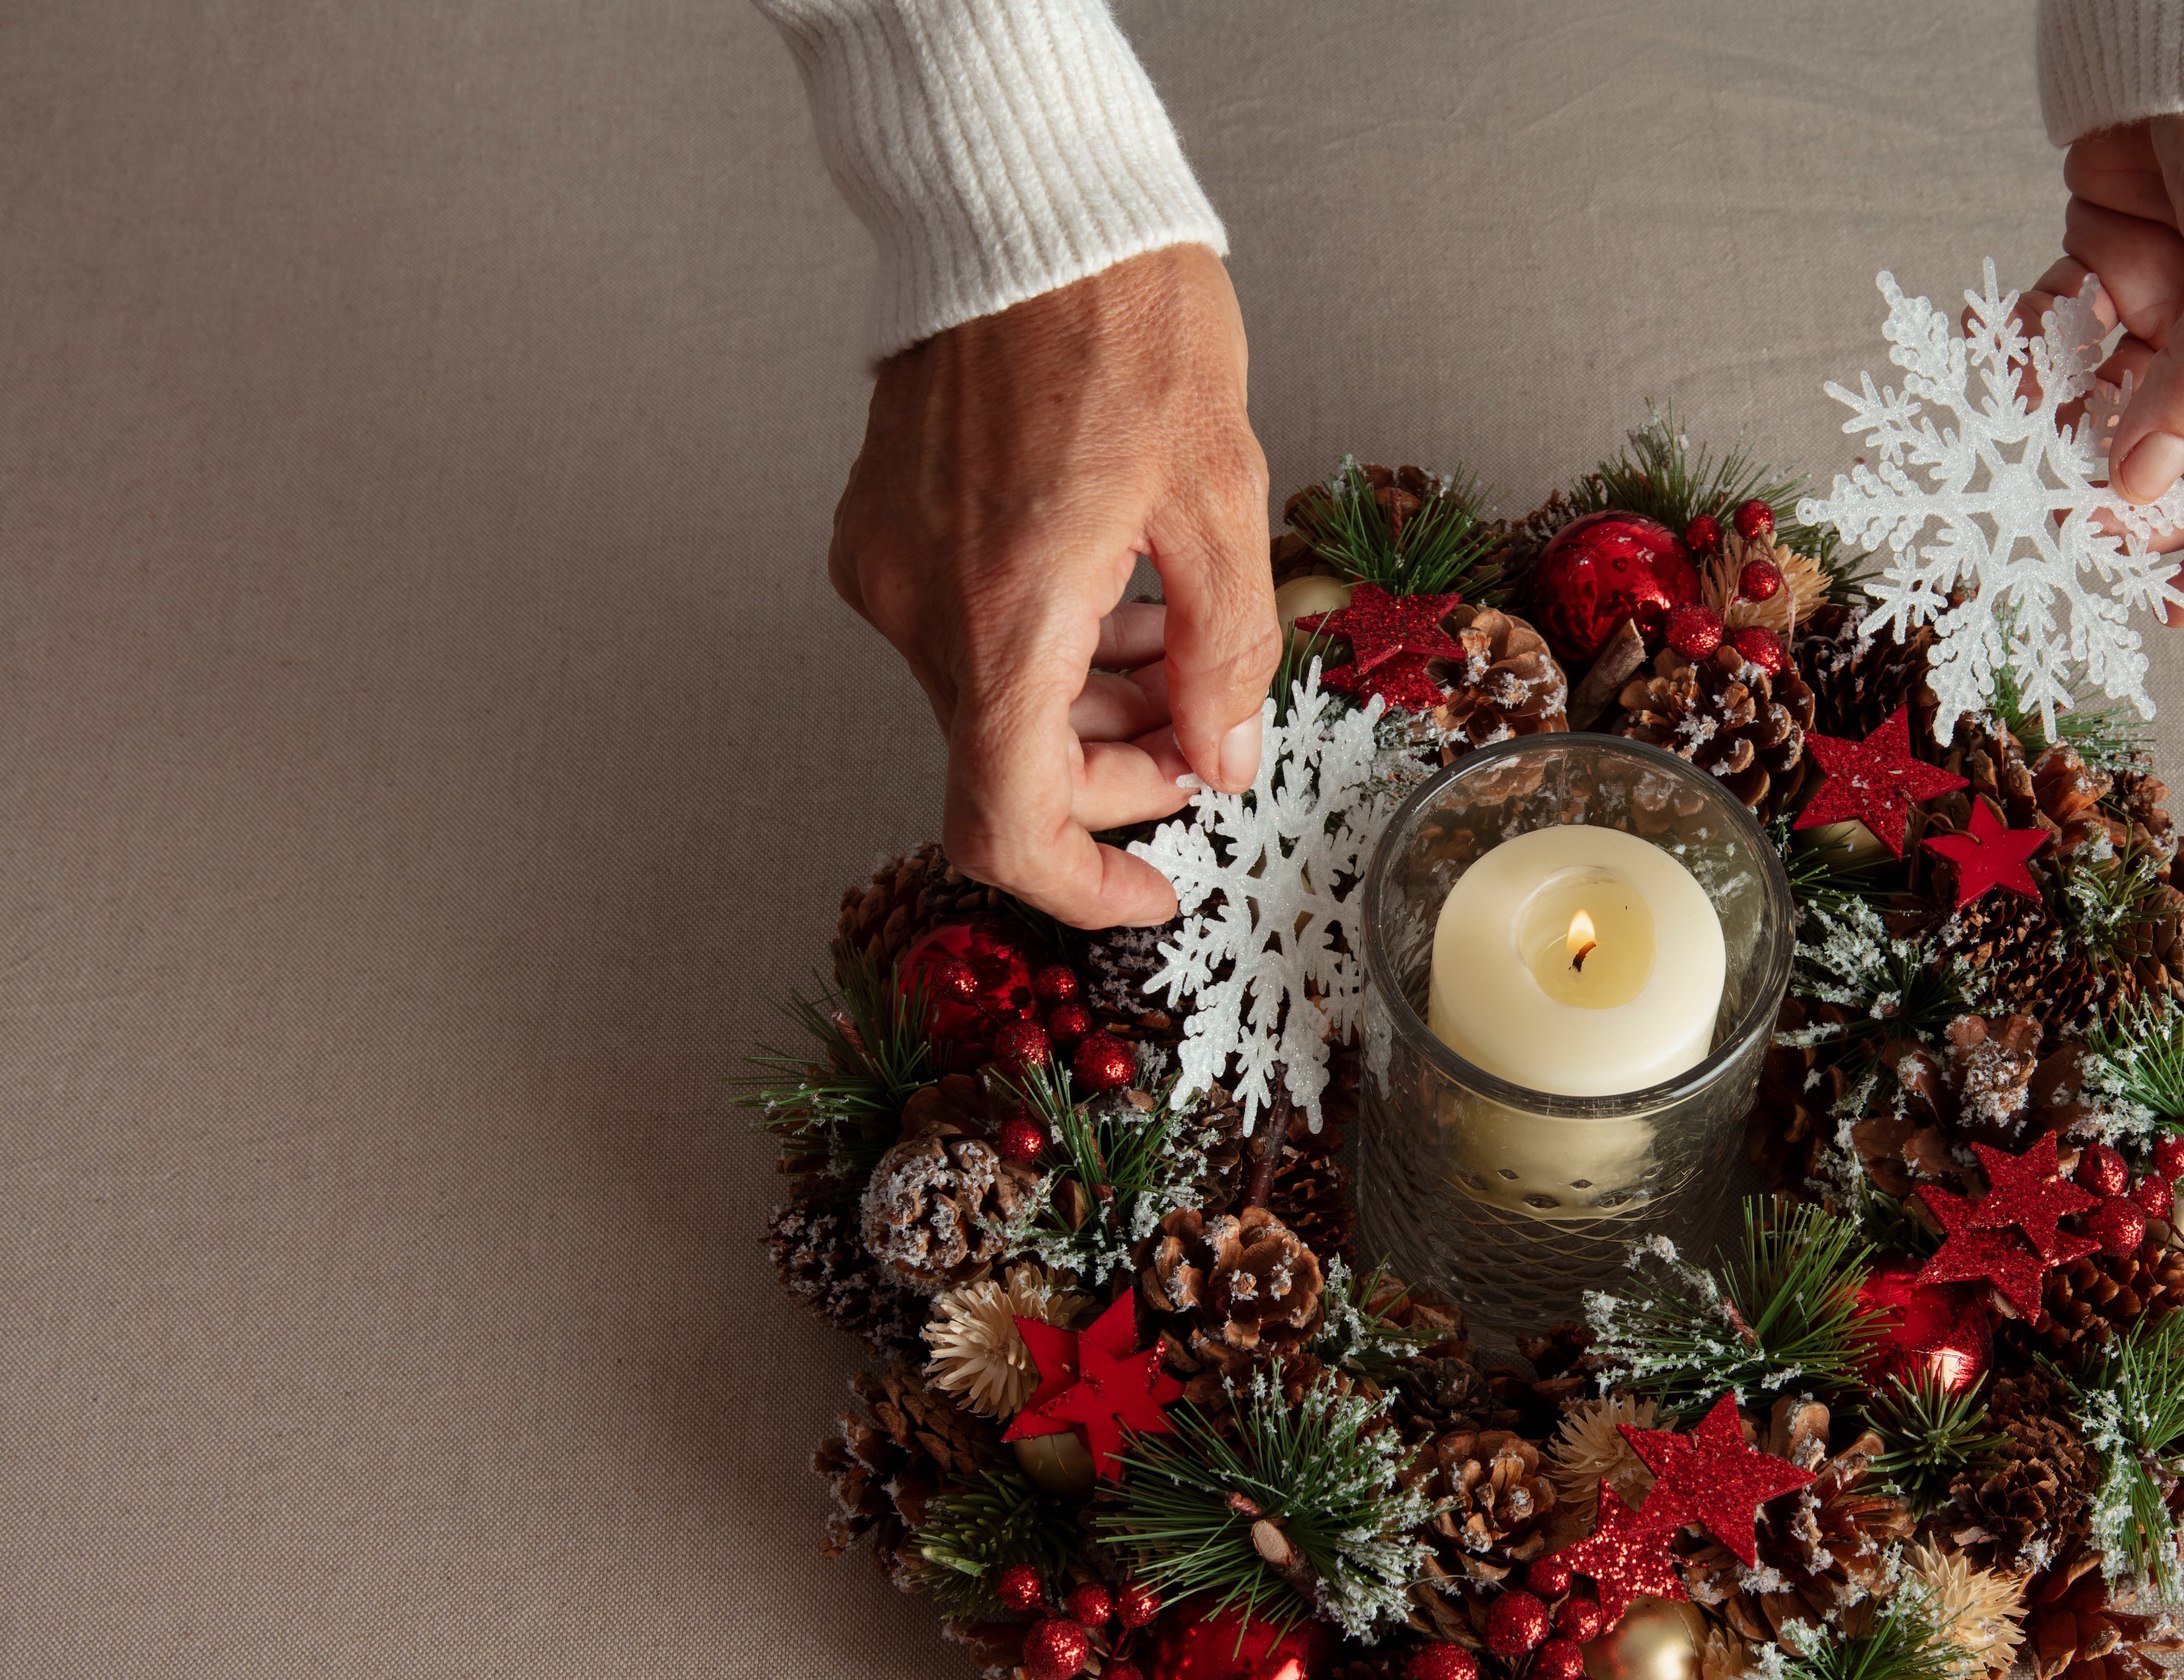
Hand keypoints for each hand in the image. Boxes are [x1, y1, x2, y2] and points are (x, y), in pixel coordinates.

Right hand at [825, 245, 1278, 926]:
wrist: (1026, 209)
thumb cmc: (1123, 324)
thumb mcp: (1223, 501)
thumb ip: (1226, 655)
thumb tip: (1222, 758)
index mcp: (1003, 618)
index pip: (1009, 824)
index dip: (1083, 887)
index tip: (1151, 892)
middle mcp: (922, 607)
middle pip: (1010, 763)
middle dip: (1116, 772)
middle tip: (1202, 733)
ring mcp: (890, 568)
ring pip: (990, 699)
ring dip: (1086, 706)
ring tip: (1173, 644)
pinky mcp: (883, 530)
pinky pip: (965, 632)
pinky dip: (1044, 643)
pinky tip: (1114, 590)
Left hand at [2032, 113, 2183, 623]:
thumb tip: (2143, 484)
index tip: (2182, 601)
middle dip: (2138, 514)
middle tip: (2070, 525)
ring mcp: (2182, 334)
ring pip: (2122, 436)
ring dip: (2068, 451)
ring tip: (2019, 455)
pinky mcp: (2110, 294)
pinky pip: (2065, 364)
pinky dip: (2028, 374)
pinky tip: (2001, 367)